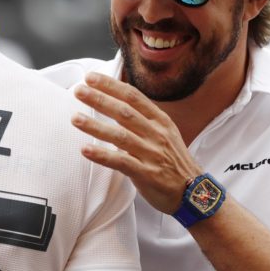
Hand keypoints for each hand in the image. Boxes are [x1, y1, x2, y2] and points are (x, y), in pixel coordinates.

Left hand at [71, 72, 201, 213]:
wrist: (194, 192)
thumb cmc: (173, 161)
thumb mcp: (165, 133)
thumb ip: (144, 120)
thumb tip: (118, 104)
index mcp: (160, 120)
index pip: (133, 97)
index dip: (111, 86)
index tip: (92, 78)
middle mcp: (157, 134)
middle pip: (125, 112)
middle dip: (100, 99)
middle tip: (78, 90)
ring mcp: (152, 154)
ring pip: (120, 135)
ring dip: (96, 126)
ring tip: (75, 119)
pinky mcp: (147, 174)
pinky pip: (121, 162)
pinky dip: (102, 155)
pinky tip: (85, 150)